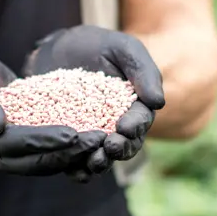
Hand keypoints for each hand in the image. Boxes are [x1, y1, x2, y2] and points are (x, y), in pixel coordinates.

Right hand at [0, 43, 104, 174]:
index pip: (13, 145)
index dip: (43, 140)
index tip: (72, 134)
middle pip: (32, 162)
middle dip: (67, 152)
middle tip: (98, 140)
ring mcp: (2, 155)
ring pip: (42, 163)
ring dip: (72, 155)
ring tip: (101, 141)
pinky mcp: (17, 148)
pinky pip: (44, 154)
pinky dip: (67, 150)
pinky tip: (92, 140)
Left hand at [24, 25, 164, 180]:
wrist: (58, 48)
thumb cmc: (97, 46)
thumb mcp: (123, 48)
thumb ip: (142, 71)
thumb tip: (158, 103)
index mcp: (135, 107)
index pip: (140, 121)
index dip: (135, 126)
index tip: (126, 127)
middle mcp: (117, 127)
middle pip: (125, 145)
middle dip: (120, 149)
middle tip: (111, 146)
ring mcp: (93, 136)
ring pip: (102, 157)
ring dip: (100, 163)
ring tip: (94, 161)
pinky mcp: (70, 141)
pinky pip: (75, 159)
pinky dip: (75, 168)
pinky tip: (72, 170)